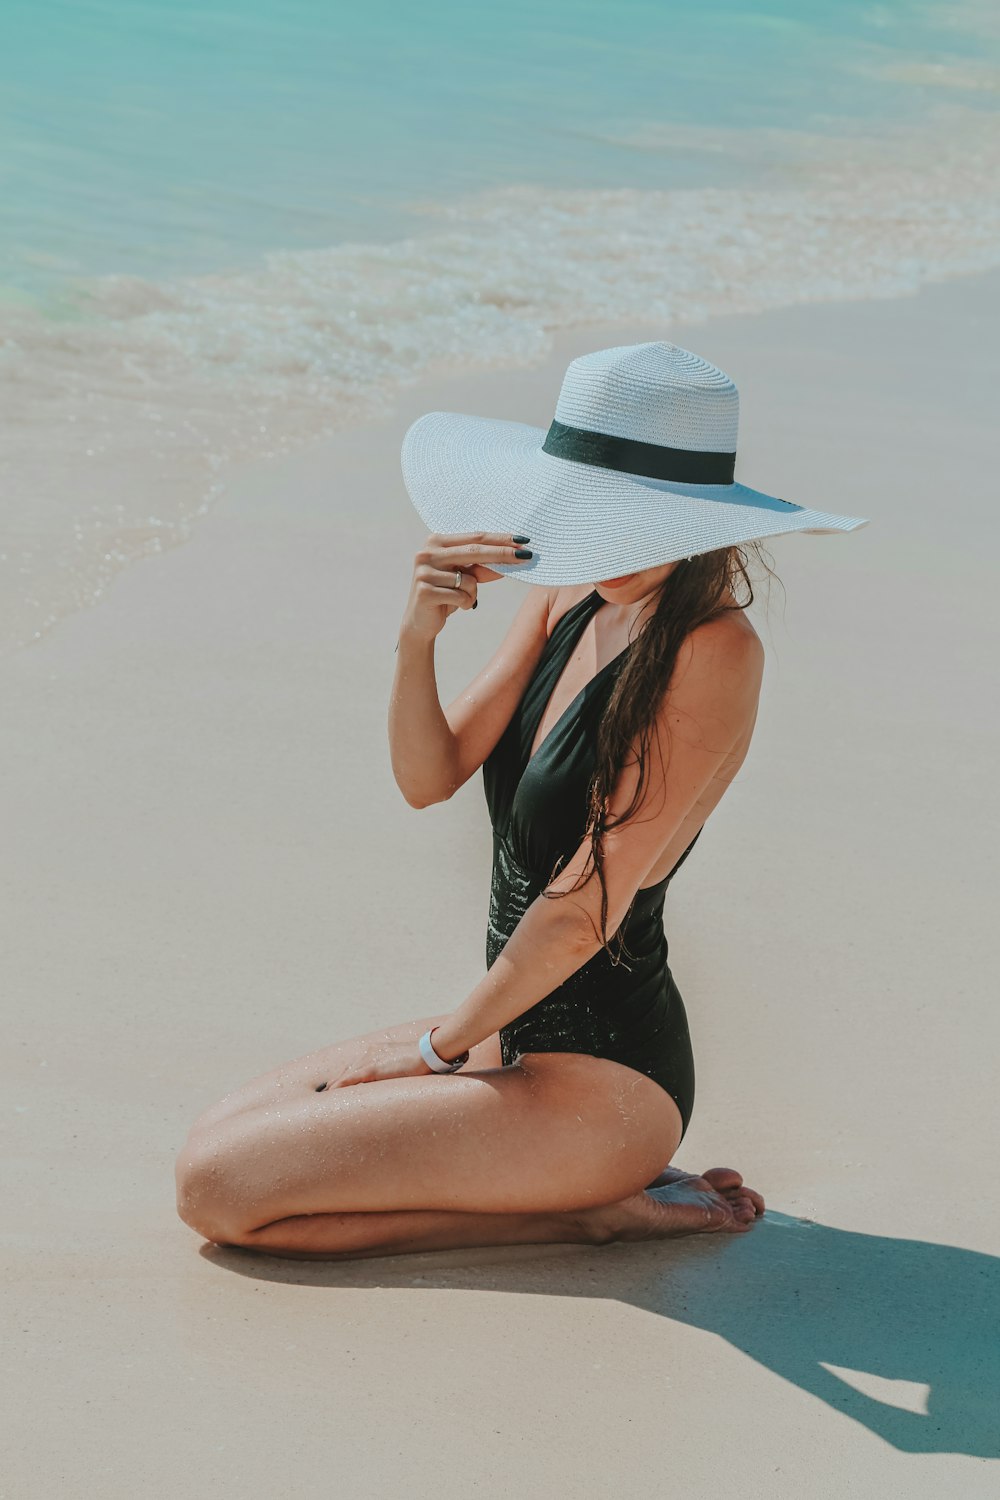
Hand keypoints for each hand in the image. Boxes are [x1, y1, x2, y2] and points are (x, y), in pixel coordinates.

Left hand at [326, 1038, 435, 1087]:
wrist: (428, 1052)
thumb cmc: (420, 1059)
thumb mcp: (402, 1062)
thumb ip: (392, 1070)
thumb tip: (391, 1079)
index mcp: (375, 1051)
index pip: (355, 1066)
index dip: (345, 1078)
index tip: (338, 1087)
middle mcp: (368, 1053)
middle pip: (347, 1070)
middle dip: (337, 1083)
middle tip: (327, 1096)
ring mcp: (369, 1060)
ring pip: (346, 1075)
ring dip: (336, 1086)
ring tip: (327, 1099)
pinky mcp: (372, 1069)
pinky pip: (350, 1078)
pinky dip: (340, 1085)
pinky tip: (332, 1092)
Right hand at [400, 531, 533, 644]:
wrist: (420, 622)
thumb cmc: (446, 595)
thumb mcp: (465, 577)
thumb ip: (484, 566)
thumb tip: (513, 557)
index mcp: (436, 542)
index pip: (475, 538)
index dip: (500, 540)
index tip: (523, 541)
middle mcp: (427, 553)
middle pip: (474, 551)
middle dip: (503, 554)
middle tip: (526, 556)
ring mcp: (424, 572)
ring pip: (470, 580)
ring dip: (473, 593)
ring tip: (459, 599)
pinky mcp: (424, 591)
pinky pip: (461, 596)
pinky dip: (465, 604)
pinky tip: (451, 607)